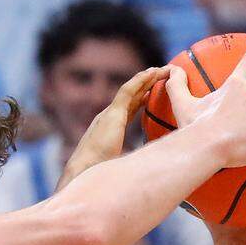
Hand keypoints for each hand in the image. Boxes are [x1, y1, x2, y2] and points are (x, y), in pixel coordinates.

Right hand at [57, 66, 167, 188]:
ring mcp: (108, 114)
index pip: (130, 109)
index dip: (142, 100)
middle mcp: (108, 118)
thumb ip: (132, 161)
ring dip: (146, 79)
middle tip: (161, 75)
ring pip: (130, 90)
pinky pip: (127, 91)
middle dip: (146, 86)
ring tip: (160, 69)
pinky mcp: (111, 113)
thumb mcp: (122, 165)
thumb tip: (146, 168)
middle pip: (131, 97)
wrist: (84, 173)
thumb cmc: (100, 174)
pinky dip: (140, 81)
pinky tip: (152, 73)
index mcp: (110, 129)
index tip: (154, 93)